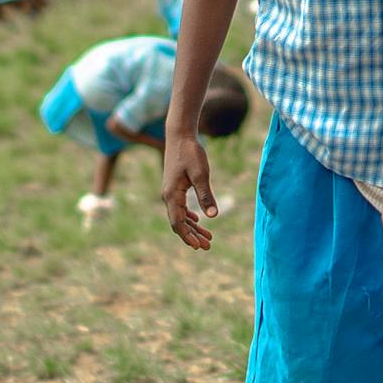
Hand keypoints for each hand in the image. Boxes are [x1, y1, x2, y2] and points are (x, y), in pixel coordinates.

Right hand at [162, 133, 217, 249]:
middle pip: (179, 223)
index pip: (178, 223)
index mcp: (172, 195)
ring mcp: (171, 192)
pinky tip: (198, 220)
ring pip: (180, 216)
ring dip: (193, 227)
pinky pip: (180, 207)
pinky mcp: (175, 187)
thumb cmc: (190, 153)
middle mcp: (168, 196)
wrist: (180, 135)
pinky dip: (189, 216)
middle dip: (192, 235)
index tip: (198, 246)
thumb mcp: (201, 174)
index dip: (188, 236)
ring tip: (207, 237)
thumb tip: (213, 215)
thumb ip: (206, 195)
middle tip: (207, 246)